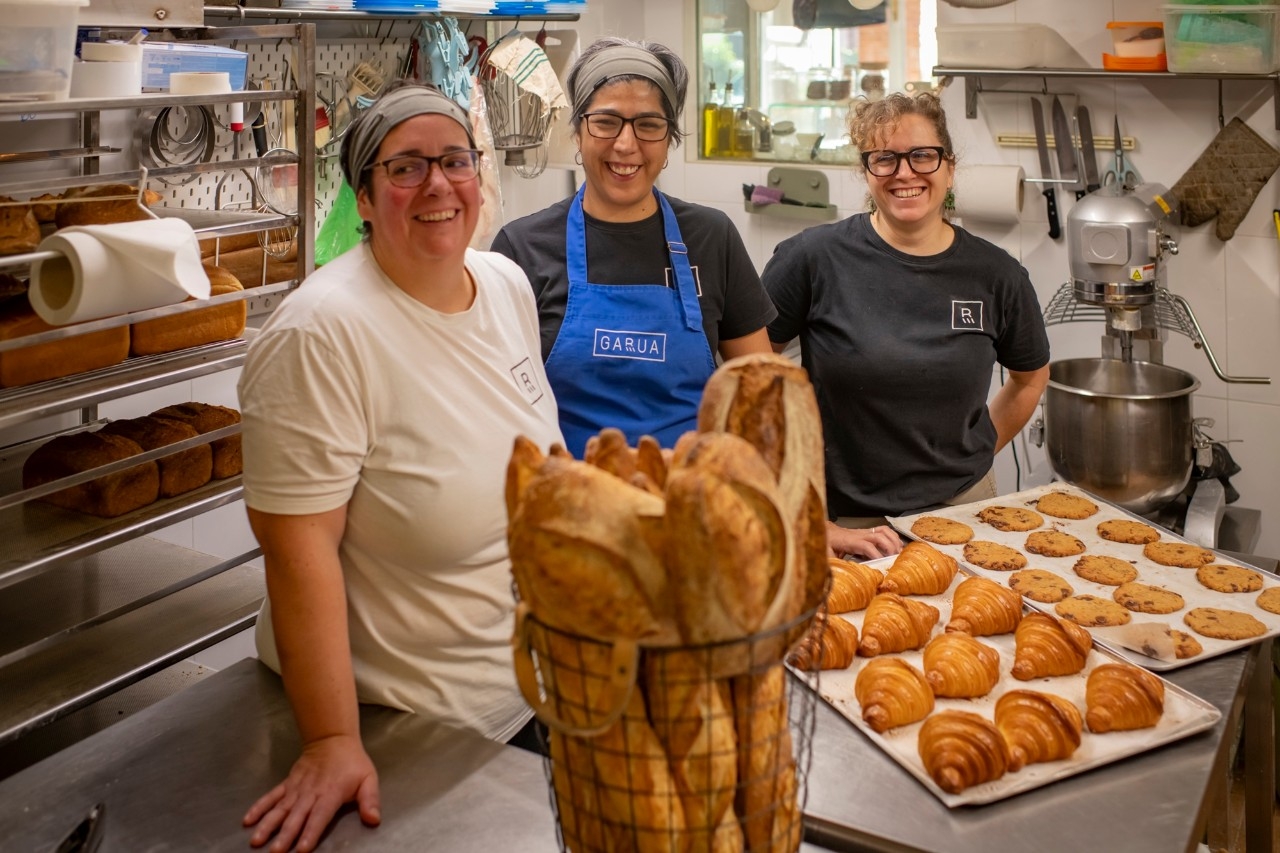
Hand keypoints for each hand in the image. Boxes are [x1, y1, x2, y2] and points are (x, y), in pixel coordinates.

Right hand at [244, 734, 380, 852]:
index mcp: (330, 794)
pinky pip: (271, 797)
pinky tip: (248, 820)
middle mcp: (310, 793)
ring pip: (280, 809)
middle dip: (285, 835)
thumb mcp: (368, 779)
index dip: (311, 832)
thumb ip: (370, 800)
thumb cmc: (352, 763)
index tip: (302, 848)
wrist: (332, 739)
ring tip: (256, 840)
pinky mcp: (287, 784)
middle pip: (296, 817)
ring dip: (268, 825)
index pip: (319, 816)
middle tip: (275, 852)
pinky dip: (259, 807)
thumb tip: (374, 819)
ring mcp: (296, 789)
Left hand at [827, 522, 902, 560]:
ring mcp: (865, 532)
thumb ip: (833, 564)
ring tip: (900, 553)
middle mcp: (859, 535)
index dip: (876, 554)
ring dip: (894, 540)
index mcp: (849, 542)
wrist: (827, 532)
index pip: (866, 546)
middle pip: (878, 537)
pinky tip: (898, 546)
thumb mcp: (827, 555)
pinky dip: (893, 536)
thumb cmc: (827, 544)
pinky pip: (883, 530)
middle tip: (896, 560)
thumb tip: (839, 575)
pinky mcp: (868, 532)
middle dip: (889, 547)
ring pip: (883, 531)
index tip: (883, 565)